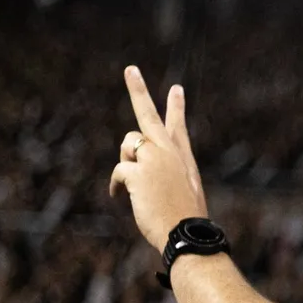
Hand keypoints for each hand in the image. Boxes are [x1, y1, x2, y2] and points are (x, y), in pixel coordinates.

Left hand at [109, 66, 206, 253]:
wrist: (186, 233)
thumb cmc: (183, 220)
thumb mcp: (181, 194)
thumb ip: (164, 176)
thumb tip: (135, 167)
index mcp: (182, 158)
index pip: (177, 127)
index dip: (175, 107)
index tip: (175, 89)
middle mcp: (169, 153)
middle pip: (149, 116)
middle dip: (139, 90)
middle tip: (130, 69)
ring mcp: (155, 159)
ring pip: (127, 145)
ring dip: (126, 163)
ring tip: (135, 187)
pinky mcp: (138, 171)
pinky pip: (118, 170)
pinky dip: (117, 185)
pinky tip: (120, 197)